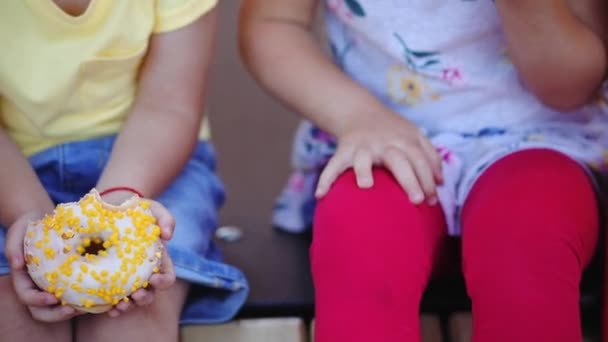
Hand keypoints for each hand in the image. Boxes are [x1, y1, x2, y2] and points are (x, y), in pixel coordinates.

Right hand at [6, 212, 82, 321]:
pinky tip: (100, 297)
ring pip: (60, 309)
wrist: (45, 222)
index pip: (27, 297)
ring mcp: (54, 287)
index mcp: (24, 280)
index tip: (53, 297)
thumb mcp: (18, 232)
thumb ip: (13, 247)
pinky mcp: (69, 282)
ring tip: (88, 307)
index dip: (38, 300)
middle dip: (57, 314)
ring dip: (73, 311)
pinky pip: (76, 296)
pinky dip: (86, 300)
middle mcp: (38, 288)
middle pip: (42, 312)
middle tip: (73, 309)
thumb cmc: (28, 227)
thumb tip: (17, 265)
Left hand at [104, 199, 176, 316]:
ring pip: (132, 300)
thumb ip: (165, 218)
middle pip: (151, 293)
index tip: (153, 278)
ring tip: (119, 306)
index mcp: (158, 260)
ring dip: (128, 306)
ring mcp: (126, 279)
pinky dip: (111, 307)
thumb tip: (168, 235)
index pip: (167, 277)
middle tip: (136, 295)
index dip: (163, 282)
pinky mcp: (108, 281)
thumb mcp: (152, 209)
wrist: (107, 209)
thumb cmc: (134, 210)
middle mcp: (144, 273)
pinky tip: (107, 308)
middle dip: (145, 298)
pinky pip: (112, 299)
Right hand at [315, 113, 442, 204]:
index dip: (428, 180)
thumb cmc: (392, 131)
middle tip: (417, 199)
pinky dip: (326, 180)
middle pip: (398, 160)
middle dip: (409, 179)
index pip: (420, 160)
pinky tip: (320, 195)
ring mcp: (362, 147)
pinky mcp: (344, 151)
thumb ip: (430, 156)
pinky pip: (333, 166)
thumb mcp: (414, 136)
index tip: (432, 202)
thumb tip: (440, 182)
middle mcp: (384, 143)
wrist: (359, 112)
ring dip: (364, 170)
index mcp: (404, 140)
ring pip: (363, 158)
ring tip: (365, 185)